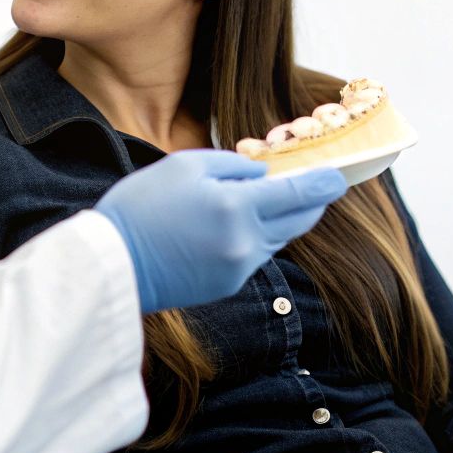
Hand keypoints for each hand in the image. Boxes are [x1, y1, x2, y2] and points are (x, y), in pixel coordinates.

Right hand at [95, 149, 345, 313]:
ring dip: (283, 219)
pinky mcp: (228, 285)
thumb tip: (262, 175)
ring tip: (277, 200)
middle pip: (298, 221)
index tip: (340, 177)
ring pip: (279, 239)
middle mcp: (246, 242)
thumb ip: (233, 167)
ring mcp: (239, 268)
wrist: (113, 263)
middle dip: (312, 202)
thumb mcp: (185, 166)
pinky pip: (257, 255)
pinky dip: (259, 237)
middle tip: (320, 187)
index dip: (324, 184)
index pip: (298, 194)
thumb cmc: (142, 206)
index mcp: (237, 208)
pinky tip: (244, 224)